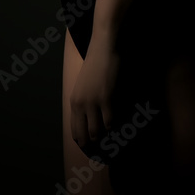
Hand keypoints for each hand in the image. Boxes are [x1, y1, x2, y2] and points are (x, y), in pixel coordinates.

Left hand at [70, 35, 121, 161]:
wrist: (104, 46)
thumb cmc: (96, 63)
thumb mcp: (84, 84)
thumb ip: (85, 101)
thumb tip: (91, 118)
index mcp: (74, 101)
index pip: (75, 130)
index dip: (83, 142)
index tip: (91, 148)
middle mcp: (81, 104)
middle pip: (85, 135)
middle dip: (94, 145)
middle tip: (104, 148)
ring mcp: (93, 102)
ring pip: (98, 131)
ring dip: (106, 136)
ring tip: (113, 139)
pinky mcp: (106, 99)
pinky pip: (110, 121)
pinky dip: (115, 127)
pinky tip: (120, 125)